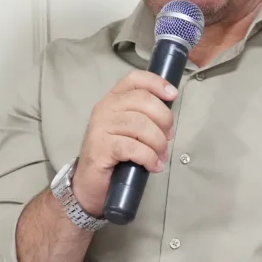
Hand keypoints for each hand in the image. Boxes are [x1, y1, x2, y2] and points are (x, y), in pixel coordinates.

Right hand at [72, 70, 176, 215]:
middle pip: (143, 100)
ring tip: (161, 156)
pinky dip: (149, 157)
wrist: (89, 183)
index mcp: (113, 99)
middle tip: (168, 138)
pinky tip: (153, 165)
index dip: (156, 83)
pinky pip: (133, 147)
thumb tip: (169, 117)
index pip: (134, 79)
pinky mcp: (101, 148)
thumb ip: (144, 116)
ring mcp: (100, 127)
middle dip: (164, 119)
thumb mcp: (129, 130)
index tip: (172, 95)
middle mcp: (104, 108)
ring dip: (158, 142)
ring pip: (141, 125)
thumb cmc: (114, 154)